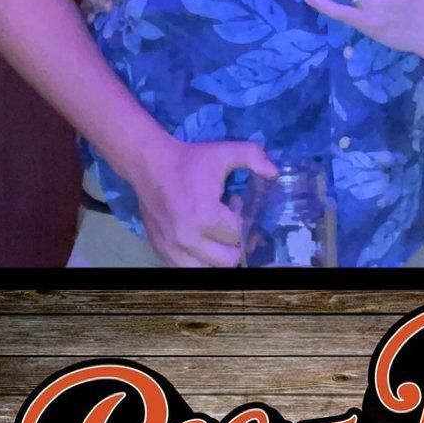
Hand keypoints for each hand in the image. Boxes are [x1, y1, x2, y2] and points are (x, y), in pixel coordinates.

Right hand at [129, 133, 278, 268]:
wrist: (149, 163)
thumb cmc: (189, 160)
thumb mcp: (224, 152)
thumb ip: (252, 157)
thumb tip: (274, 173)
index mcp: (206, 217)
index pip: (236, 235)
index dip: (239, 219)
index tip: (232, 204)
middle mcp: (189, 238)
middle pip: (226, 259)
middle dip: (231, 242)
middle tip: (225, 223)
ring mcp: (172, 247)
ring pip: (207, 270)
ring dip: (215, 256)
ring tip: (212, 235)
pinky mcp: (159, 249)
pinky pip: (185, 268)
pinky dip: (196, 260)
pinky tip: (197, 241)